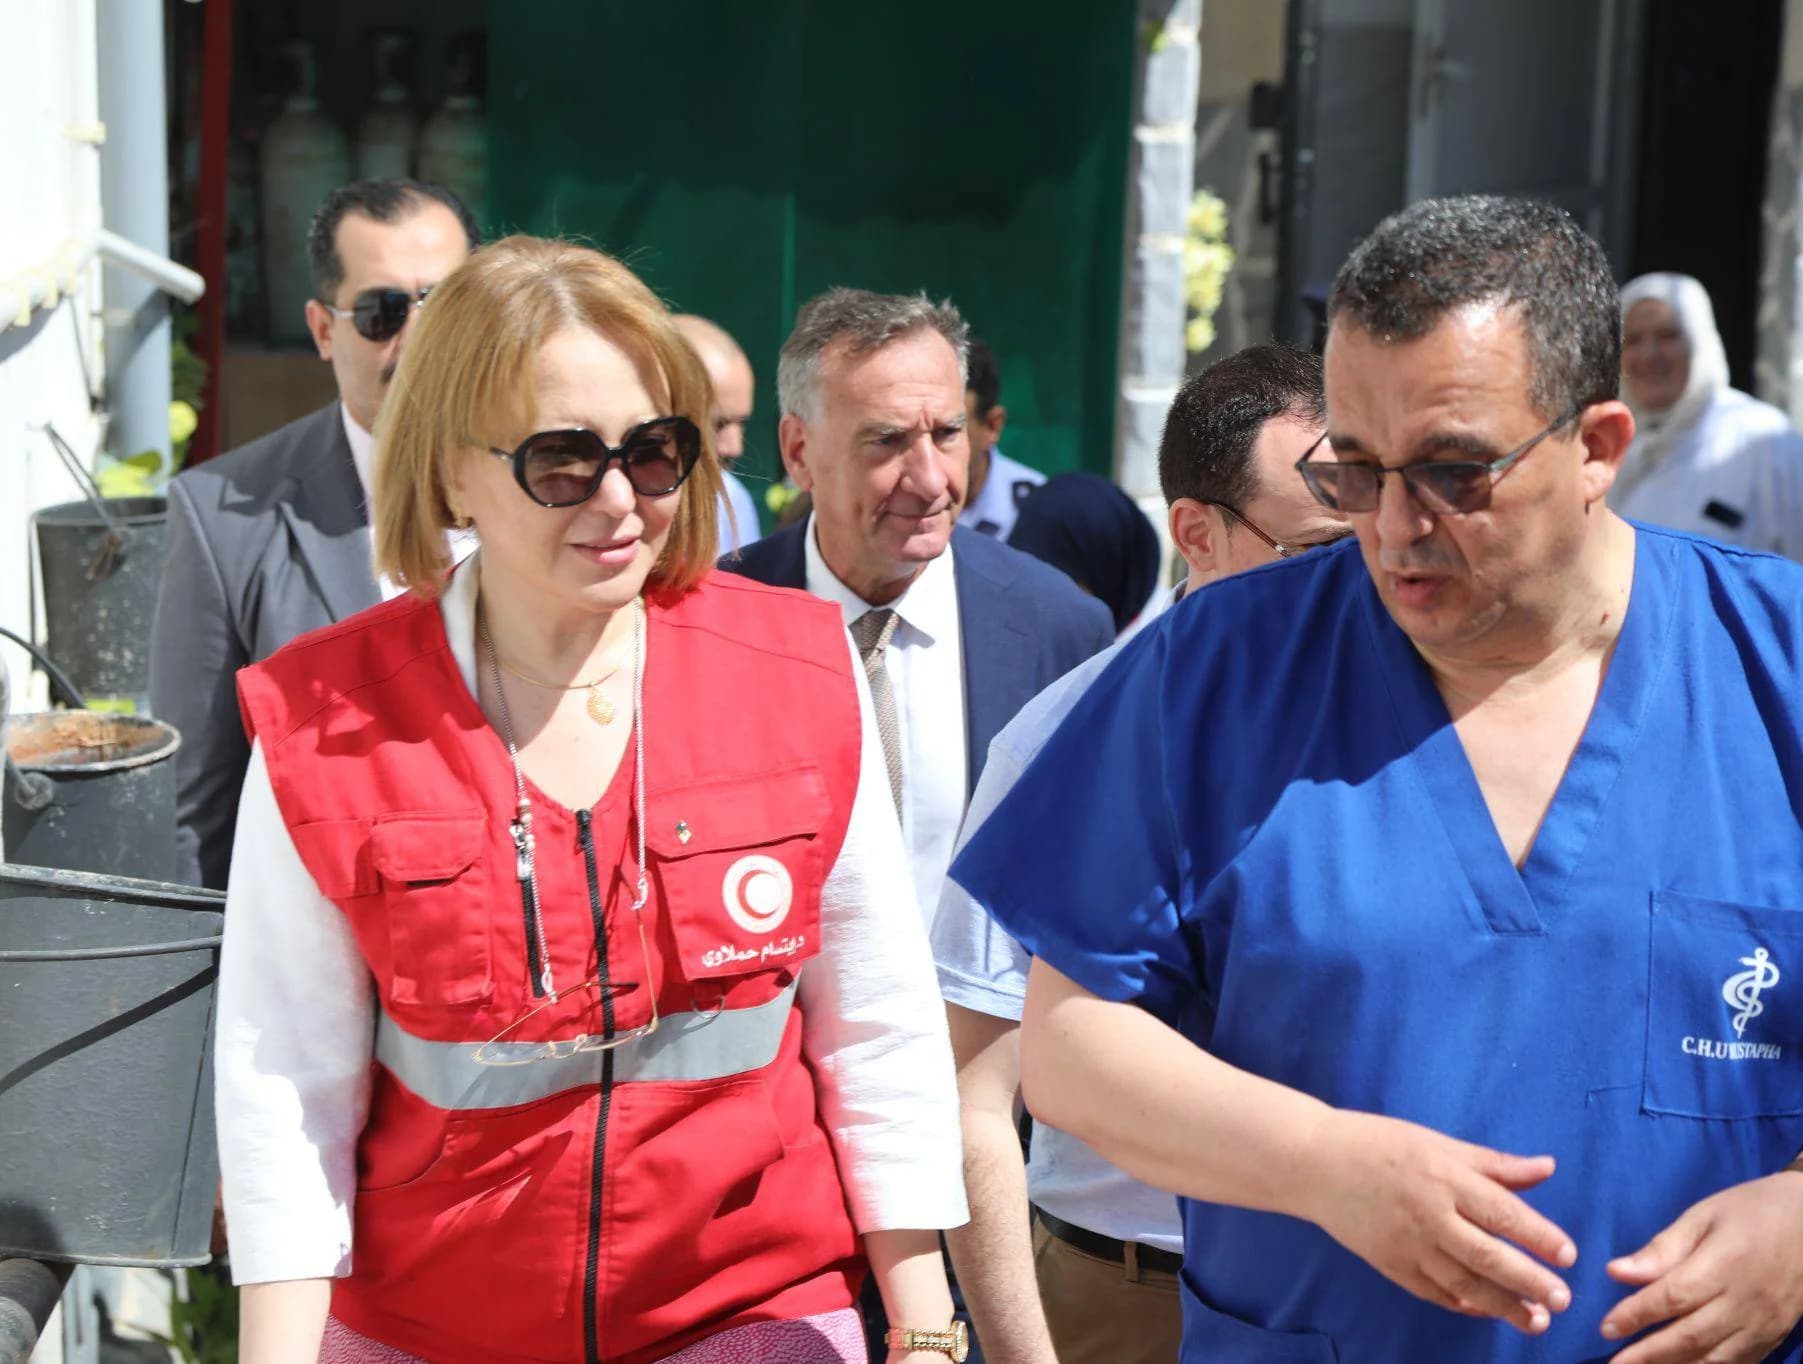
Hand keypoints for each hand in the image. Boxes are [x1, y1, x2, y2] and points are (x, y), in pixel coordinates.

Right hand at [1299, 1109, 1576, 1334]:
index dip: (1537, 1235)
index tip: (1569, 1255)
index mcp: (1443, 1177)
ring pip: (1463, 1282)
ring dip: (1502, 1305)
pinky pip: (1432, 1291)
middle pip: (1486, 1254)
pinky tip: (1487, 1311)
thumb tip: (1547, 1167)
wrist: (1314, 1163)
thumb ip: (1493, 1163)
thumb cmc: (1379, 1144)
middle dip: (1528, 1280)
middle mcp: (1427, 1214)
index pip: (1500, 1211)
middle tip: (1563, 1299)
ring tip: (1536, 1320)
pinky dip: (1462, 1305)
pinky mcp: (1389, 1263)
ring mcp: (1406, 1243)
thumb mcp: (1437, 1143)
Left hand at [1601, 1169, 1802, 1361]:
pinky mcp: (1774, 1337)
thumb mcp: (1703, 1217)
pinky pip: (1739, 1363)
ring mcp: (1763, 1324)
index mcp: (1723, 1265)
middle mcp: (1744, 1302)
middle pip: (1691, 1337)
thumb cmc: (1751, 1211)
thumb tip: (1615, 1272)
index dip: (1636, 1316)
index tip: (1606, 1328)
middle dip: (1649, 1355)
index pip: (1672, 1298)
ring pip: (1715, 1359)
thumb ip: (1662, 1249)